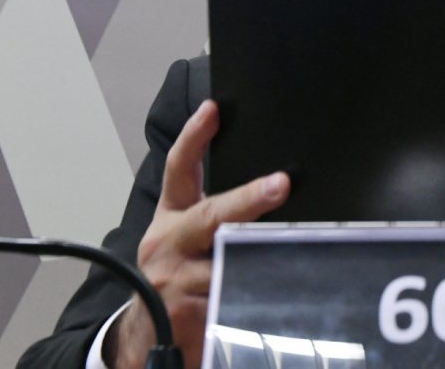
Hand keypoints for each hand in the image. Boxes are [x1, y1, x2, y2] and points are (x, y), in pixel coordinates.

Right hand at [105, 100, 289, 368]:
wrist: (147, 336)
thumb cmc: (180, 276)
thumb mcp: (190, 240)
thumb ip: (220, 215)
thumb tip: (275, 186)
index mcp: (171, 217)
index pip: (179, 169)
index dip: (194, 137)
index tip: (213, 109)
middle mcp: (167, 242)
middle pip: (211, 215)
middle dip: (249, 199)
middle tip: (281, 184)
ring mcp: (173, 278)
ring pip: (230, 259)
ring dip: (263, 254)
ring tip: (297, 244)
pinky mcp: (184, 312)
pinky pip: (234, 295)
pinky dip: (258, 291)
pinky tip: (278, 288)